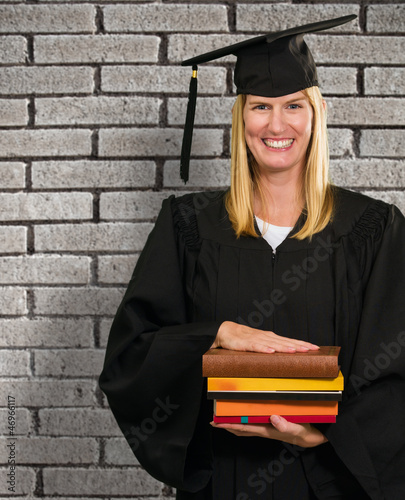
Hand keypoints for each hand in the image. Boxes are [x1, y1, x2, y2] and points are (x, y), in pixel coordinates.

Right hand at [211, 321, 318, 352]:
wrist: (226, 331)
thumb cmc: (244, 339)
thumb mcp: (260, 343)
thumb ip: (271, 347)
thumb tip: (285, 355)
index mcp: (271, 338)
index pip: (289, 340)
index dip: (302, 343)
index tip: (315, 347)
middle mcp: (266, 337)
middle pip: (285, 341)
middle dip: (299, 345)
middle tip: (312, 349)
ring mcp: (257, 339)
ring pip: (273, 344)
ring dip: (284, 347)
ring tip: (295, 350)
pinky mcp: (246, 343)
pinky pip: (256, 347)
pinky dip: (264, 349)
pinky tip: (271, 351)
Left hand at [211, 415, 327, 447]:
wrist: (312, 438)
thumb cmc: (304, 432)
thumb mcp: (298, 428)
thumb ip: (286, 424)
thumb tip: (273, 418)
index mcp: (267, 430)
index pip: (243, 428)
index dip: (228, 425)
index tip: (216, 422)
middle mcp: (263, 430)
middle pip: (240, 429)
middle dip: (226, 425)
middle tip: (214, 419)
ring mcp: (266, 429)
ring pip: (245, 427)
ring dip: (233, 424)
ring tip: (222, 418)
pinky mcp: (270, 426)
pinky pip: (252, 425)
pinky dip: (243, 422)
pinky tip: (241, 417)